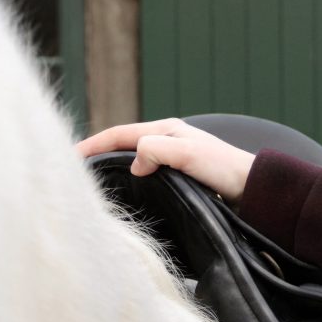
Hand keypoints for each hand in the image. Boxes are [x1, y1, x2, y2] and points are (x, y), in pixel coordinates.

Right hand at [76, 119, 255, 202]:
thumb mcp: (188, 154)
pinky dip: (128, 179)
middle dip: (97, 154)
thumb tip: (134, 164)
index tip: (69, 157)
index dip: (93, 144)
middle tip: (72, 170)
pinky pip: (144, 174)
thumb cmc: (223, 168)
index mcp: (166, 130)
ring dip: (111, 168)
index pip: (119, 134)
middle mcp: (166, 141)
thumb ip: (157, 150)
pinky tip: (122, 192)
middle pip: (122, 145)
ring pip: (132, 160)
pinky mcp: (177, 175)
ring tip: (91, 183)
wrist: (252, 188)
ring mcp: (171, 158)